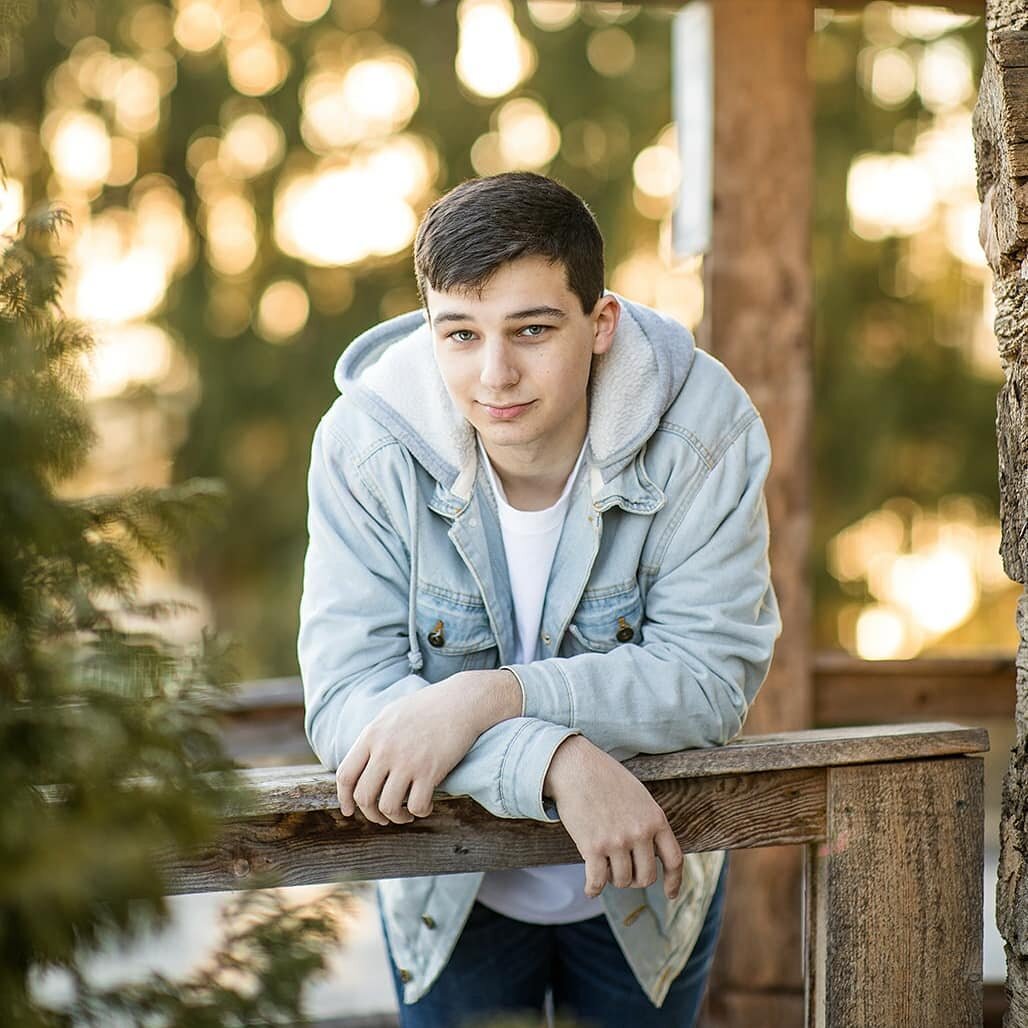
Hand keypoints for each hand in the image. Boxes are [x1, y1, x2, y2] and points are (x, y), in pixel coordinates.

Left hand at [336, 669, 520, 824]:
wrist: (462, 700)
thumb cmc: (429, 706)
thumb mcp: (392, 714)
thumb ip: (374, 737)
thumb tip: (361, 762)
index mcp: (372, 735)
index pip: (346, 774)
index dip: (343, 798)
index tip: (348, 810)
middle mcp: (385, 750)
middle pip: (364, 796)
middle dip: (371, 814)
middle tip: (382, 817)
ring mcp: (407, 761)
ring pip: (387, 806)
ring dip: (395, 818)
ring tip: (405, 815)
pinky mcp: (430, 770)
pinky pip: (416, 806)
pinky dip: (420, 812)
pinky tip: (426, 806)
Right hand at [544, 736, 682, 900]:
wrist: (576, 767)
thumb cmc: (606, 778)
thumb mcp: (639, 796)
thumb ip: (649, 822)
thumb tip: (653, 853)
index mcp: (655, 819)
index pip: (674, 859)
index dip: (673, 881)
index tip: (669, 894)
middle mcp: (639, 833)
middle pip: (646, 877)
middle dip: (635, 879)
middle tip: (623, 871)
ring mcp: (617, 841)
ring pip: (622, 880)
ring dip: (613, 878)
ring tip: (604, 865)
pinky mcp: (592, 847)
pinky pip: (597, 881)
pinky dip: (593, 889)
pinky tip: (590, 889)